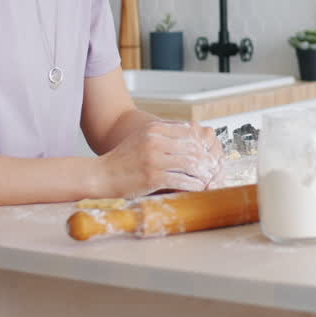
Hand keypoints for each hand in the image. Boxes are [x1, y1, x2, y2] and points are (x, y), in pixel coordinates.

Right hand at [95, 120, 223, 197]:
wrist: (101, 175)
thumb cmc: (122, 159)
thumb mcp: (142, 138)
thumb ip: (163, 135)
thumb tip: (191, 135)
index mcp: (154, 129)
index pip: (188, 132)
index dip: (202, 144)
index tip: (209, 153)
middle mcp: (155, 140)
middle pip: (192, 147)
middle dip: (206, 160)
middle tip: (214, 168)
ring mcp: (154, 158)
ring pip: (191, 164)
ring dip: (203, 173)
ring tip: (209, 179)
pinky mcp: (154, 176)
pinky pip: (182, 180)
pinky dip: (194, 185)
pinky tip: (199, 188)